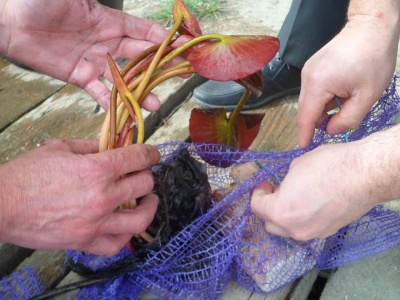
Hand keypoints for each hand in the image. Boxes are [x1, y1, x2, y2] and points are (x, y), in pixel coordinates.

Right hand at [0, 139, 159, 255]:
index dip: (150, 153)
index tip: (153, 154)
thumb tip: (110, 147)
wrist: (0, 204)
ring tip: (149, 201)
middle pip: (144, 185)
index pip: (138, 158)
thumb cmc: (26, 174)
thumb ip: (90, 146)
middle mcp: (102, 197)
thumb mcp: (60, 148)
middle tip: (142, 174)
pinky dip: (126, 235)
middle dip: (147, 176)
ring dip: (149, 207)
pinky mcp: (84, 242)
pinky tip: (126, 226)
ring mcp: (95, 223)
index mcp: (96, 169)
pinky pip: (116, 244)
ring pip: (140, 219)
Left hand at [1, 0, 169, 109]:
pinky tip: (126, 111)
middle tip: (179, 76)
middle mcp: (105, 42)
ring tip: (155, 103)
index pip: (143, 31)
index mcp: (108, 20)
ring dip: (140, 91)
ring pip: (124, 78)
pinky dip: (111, 102)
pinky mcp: (79, 76)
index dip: (164, 39)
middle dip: (160, 66)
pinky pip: (99, 92)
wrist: (9, 20)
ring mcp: (93, 60)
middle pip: (139, 56)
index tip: (184, 47)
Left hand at [251, 142, 381, 240]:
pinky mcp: (328, 232)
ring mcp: (312, 233)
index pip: (257, 207)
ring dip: (286, 216)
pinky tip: (312, 203)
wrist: (364, 176)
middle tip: (277, 191)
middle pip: (271, 224)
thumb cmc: (327, 166)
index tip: (265, 184)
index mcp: (279, 211)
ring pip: (289, 230)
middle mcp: (293, 228)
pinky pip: (307, 229)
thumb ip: (285, 183)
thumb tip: (285, 187)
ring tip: (295, 198)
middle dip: (269, 208)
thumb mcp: (296, 167)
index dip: (258, 193)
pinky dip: (303, 219)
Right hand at [297, 16, 398, 146]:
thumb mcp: (367, 96)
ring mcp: (308, 70)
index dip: (304, 134)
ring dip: (324, 108)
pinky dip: (324, 97)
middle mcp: (307, 77)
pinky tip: (341, 93)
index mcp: (317, 84)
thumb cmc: (373, 58)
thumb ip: (348, 119)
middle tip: (338, 125)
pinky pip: (314, 89)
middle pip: (307, 109)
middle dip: (319, 120)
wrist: (371, 27)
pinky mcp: (313, 67)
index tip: (303, 147)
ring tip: (347, 102)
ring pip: (311, 100)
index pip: (306, 117)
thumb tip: (330, 130)